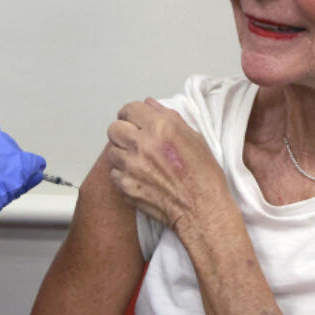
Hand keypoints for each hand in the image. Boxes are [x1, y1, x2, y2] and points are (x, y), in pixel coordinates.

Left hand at [106, 98, 227, 230]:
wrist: (201, 209)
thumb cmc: (203, 176)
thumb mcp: (194, 137)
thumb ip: (168, 117)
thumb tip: (150, 105)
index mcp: (161, 128)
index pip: (130, 109)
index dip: (131, 114)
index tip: (134, 120)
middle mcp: (143, 144)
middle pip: (114, 128)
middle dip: (123, 132)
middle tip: (135, 140)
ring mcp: (131, 166)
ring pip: (112, 151)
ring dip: (123, 154)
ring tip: (140, 161)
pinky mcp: (125, 185)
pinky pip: (114, 173)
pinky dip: (123, 174)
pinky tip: (139, 177)